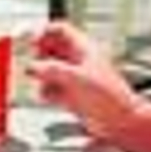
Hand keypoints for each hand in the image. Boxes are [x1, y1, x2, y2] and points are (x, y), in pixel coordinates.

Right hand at [26, 21, 142, 143]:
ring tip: (44, 83)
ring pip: (47, 70)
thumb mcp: (76, 78)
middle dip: (39, 58)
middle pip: (50, 50)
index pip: (59, 30)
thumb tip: (32, 66)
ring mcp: (73, 78)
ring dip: (41, 77)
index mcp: (84, 49)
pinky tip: (50, 97)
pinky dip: (46, 92)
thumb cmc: (111, 97)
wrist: (121, 122)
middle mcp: (77, 61)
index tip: (29, 41)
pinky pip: (50, 88)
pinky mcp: (70, 94)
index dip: (42, 32)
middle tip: (33, 65)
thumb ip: (51, 70)